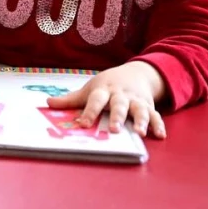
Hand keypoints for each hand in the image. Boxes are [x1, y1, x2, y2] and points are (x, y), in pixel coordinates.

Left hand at [47, 61, 166, 137]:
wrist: (135, 73)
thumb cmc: (107, 85)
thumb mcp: (89, 90)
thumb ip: (70, 99)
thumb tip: (47, 103)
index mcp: (103, 90)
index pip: (95, 100)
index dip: (89, 112)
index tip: (83, 124)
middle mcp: (120, 95)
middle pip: (119, 105)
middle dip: (117, 116)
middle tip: (114, 130)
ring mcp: (136, 100)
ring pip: (139, 110)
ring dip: (140, 121)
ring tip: (139, 132)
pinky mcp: (149, 106)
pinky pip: (155, 115)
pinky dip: (158, 125)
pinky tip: (160, 135)